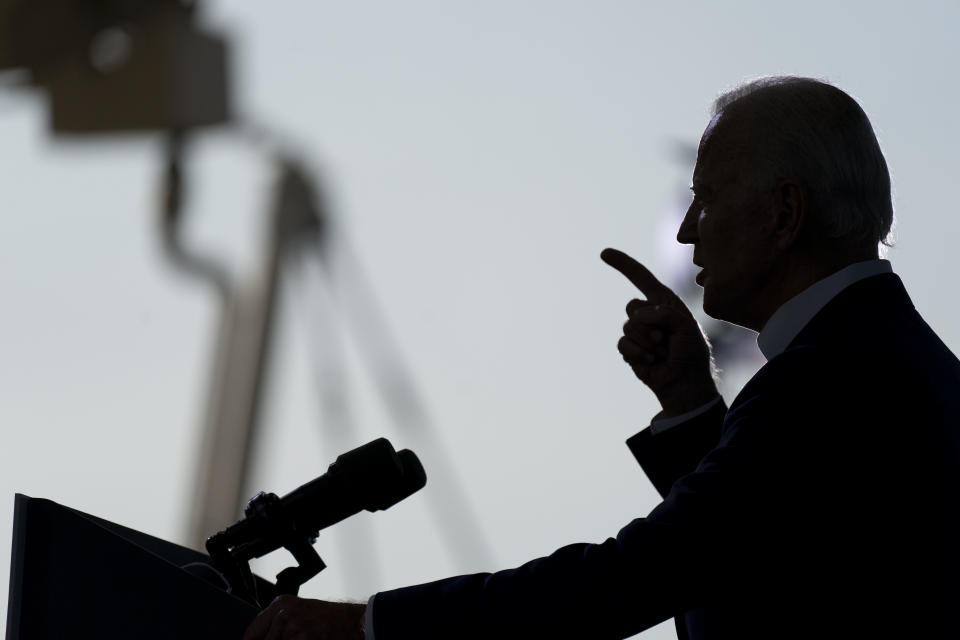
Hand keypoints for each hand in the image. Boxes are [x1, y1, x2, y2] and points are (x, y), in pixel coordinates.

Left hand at [243, 596, 365, 639]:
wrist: (352, 622)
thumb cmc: (327, 619)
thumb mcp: (297, 614)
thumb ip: (276, 626)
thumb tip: (256, 639)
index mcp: (279, 604)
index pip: (251, 633)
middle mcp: (283, 614)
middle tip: (293, 637)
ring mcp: (292, 628)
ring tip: (305, 637)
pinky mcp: (303, 638)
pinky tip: (309, 639)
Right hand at [601, 248, 717, 416]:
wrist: (685, 382)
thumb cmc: (690, 352)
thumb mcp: (685, 326)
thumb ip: (663, 314)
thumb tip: (637, 318)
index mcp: (664, 302)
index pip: (641, 278)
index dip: (623, 264)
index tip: (604, 253)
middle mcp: (649, 314)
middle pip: (632, 307)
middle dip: (648, 325)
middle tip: (666, 341)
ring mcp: (638, 332)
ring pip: (628, 327)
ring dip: (646, 342)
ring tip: (661, 352)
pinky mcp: (630, 349)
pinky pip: (622, 344)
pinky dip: (638, 354)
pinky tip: (651, 361)